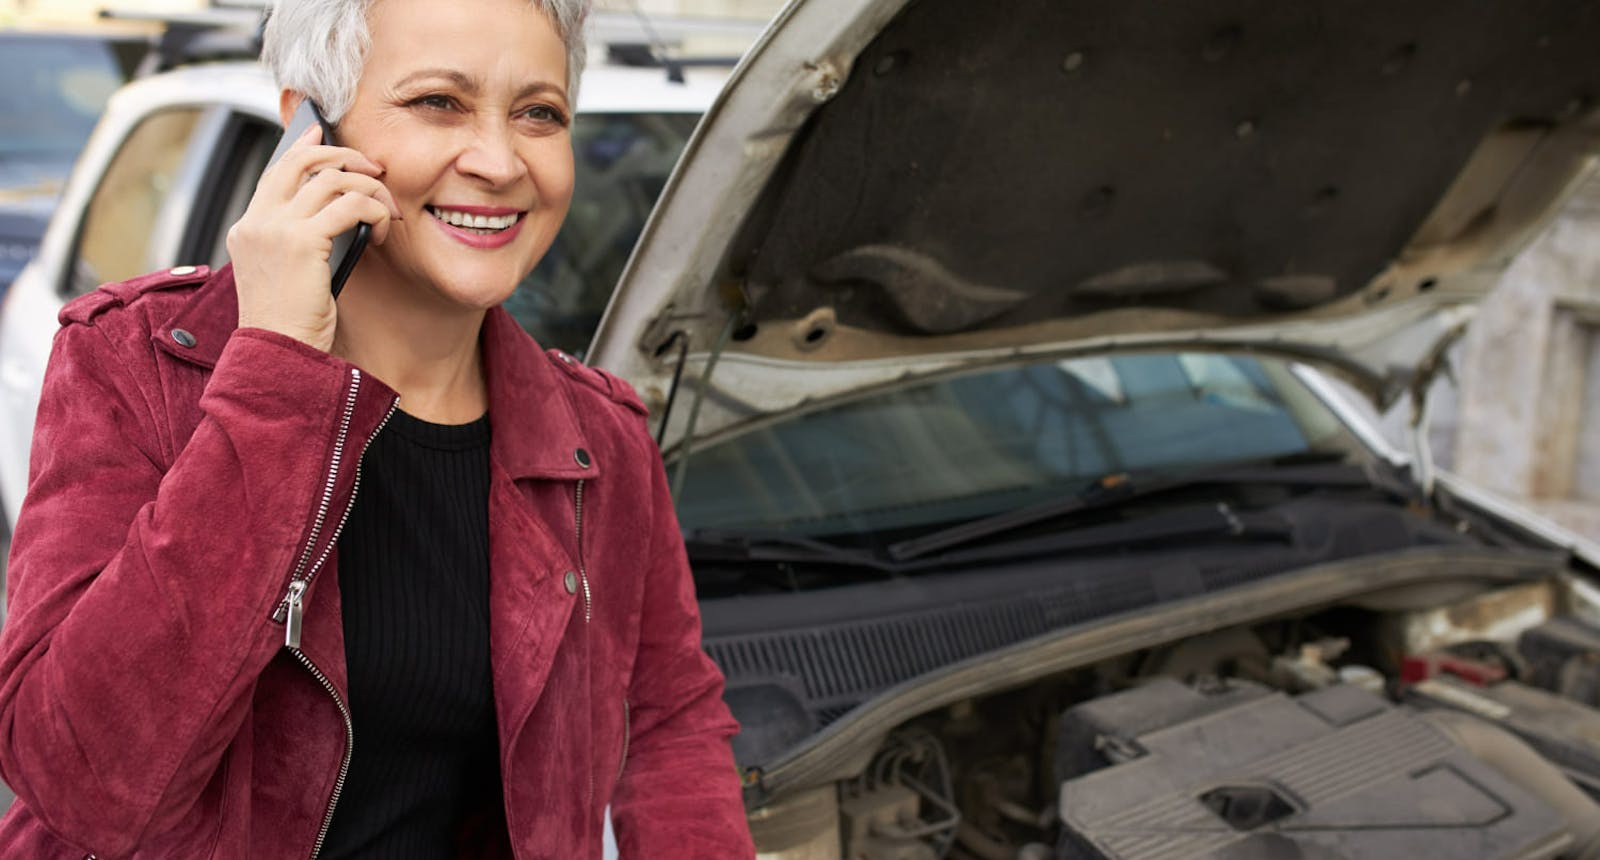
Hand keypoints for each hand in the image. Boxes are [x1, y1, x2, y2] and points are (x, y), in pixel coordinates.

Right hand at [226, 124, 401, 351]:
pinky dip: (374, 212)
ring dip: (371, 191)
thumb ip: (300, 238)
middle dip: (345, 155)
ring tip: (387, 214)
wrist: (280, 354)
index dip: (303, 147)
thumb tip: (339, 208)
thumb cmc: (292, 324)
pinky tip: (380, 233)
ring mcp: (275, 228)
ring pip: (334, 179)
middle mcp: (256, 222)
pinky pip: (351, 205)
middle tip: (375, 171)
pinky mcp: (302, 241)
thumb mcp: (289, 273)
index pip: (275, 171)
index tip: (322, 132)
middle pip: (302, 160)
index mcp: (248, 228)